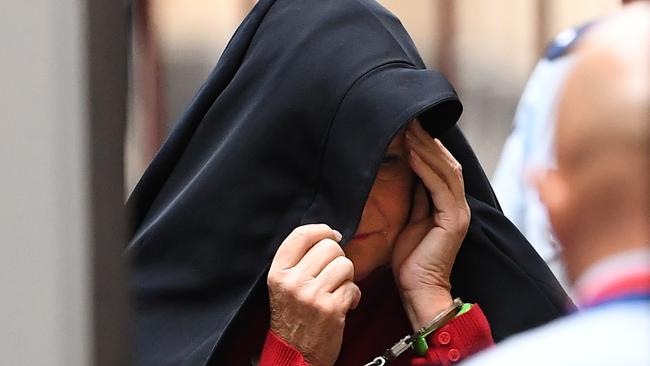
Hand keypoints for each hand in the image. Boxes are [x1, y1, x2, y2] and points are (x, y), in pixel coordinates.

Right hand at [267, 224, 360, 365]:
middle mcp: (293, 282)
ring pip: (345, 265)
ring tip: (337, 290)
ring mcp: (312, 295)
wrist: (294, 355)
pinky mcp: (330, 309)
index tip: (331, 235)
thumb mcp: (283, 286)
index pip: (301, 235)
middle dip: (338, 258)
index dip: (321, 230)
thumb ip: (298, 261)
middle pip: (329, 247)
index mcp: (278, 272)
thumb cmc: (292, 318)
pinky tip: (344, 304)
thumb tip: (328, 236)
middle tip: (333, 274)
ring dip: (347, 278)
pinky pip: (353, 287)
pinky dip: (353, 296)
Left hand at [392, 121, 469, 329]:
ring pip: (446, 171)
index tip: (410, 126)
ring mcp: (458, 212)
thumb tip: (413, 171)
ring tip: (408, 130)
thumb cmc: (412, 259)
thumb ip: (418, 197)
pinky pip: (439, 187)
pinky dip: (425, 168)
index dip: (428, 146)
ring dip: (426, 149)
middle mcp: (459, 205)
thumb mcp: (412, 220)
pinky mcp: (453, 220)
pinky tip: (412, 154)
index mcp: (450, 205)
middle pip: (447, 163)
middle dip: (427, 140)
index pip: (443, 167)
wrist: (419, 290)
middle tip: (409, 119)